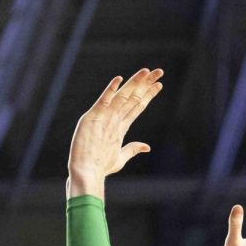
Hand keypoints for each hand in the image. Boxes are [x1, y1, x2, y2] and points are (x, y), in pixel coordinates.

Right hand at [68, 69, 162, 195]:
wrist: (87, 173)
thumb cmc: (100, 167)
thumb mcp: (120, 157)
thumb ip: (132, 149)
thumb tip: (147, 146)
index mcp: (119, 126)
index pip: (137, 106)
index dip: (148, 95)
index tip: (159, 85)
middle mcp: (113, 118)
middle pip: (133, 97)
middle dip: (146, 84)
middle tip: (159, 72)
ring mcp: (104, 117)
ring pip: (123, 96)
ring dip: (135, 83)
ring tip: (147, 71)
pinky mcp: (93, 118)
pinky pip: (104, 101)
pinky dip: (111, 89)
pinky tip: (119, 79)